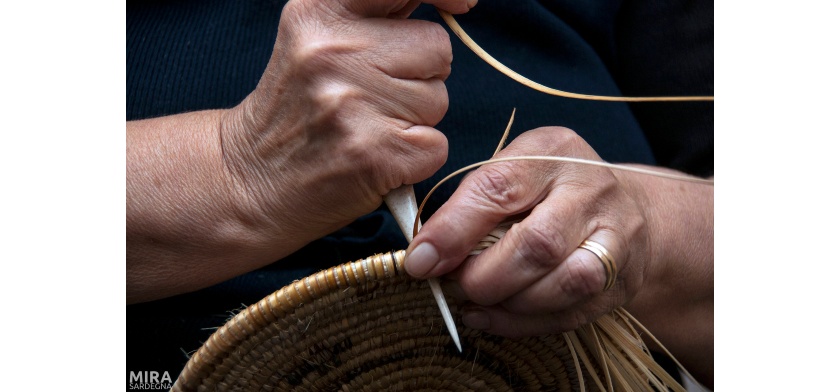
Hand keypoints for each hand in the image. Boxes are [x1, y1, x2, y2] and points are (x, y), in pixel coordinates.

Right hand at [127, 0, 476, 301]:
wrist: (250, 181)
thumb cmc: (298, 109)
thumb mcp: (317, 41)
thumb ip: (375, 16)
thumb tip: (456, 3)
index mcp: (318, 11)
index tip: (462, 4)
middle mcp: (332, 51)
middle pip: (437, 47)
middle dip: (421, 75)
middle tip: (375, 99)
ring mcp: (351, 103)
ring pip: (439, 98)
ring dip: (417, 118)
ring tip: (369, 128)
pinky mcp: (373, 154)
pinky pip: (436, 146)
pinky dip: (416, 159)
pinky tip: (377, 159)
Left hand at [405, 126, 652, 336]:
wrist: (629, 212)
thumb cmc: (550, 192)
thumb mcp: (513, 174)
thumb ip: (471, 205)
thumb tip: (426, 256)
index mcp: (552, 152)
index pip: (498, 187)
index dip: (454, 229)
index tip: (421, 260)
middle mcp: (591, 191)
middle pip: (539, 243)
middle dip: (485, 275)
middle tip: (456, 283)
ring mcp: (616, 238)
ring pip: (566, 283)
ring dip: (509, 302)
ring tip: (477, 299)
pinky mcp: (622, 281)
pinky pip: (572, 313)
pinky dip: (522, 323)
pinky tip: (492, 316)